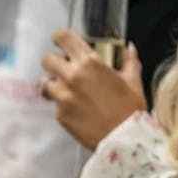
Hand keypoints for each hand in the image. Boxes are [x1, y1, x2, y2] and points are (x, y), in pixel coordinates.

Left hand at [41, 30, 145, 150]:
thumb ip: (128, 61)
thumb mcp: (132, 81)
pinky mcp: (60, 115)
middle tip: (62, 68)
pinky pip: (54, 104)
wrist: (124, 139)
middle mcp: (72, 77)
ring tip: (64, 90)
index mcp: (90, 62)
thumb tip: (129, 49)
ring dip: (52, 84)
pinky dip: (61, 104)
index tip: (61, 43)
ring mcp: (63, 97)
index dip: (60, 39)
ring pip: (45, 83)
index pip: (63, 38)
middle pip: (47, 60)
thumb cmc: (130, 109)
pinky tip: (75, 108)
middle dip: (53, 62)